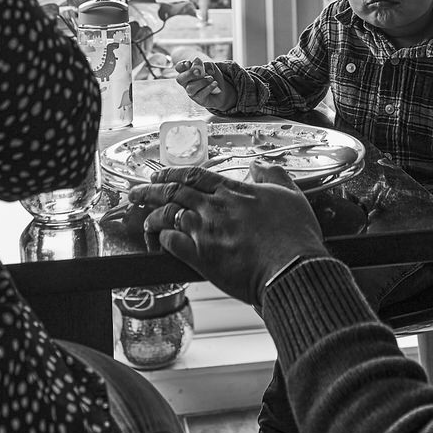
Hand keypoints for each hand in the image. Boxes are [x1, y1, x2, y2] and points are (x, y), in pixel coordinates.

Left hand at [132, 163, 326, 305]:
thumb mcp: (290, 194)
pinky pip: (171, 243)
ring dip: (152, 215)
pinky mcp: (201, 257)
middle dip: (151, 190)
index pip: (195, 176)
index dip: (173, 173)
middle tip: (138, 192)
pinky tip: (158, 241)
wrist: (292, 267)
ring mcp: (205, 232)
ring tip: (143, 218)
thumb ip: (273, 175)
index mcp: (233, 192)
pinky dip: (161, 240)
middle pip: (174, 191)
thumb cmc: (294, 234)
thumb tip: (260, 165)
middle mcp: (215, 208)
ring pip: (168, 215)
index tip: (161, 175)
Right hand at [175, 58, 234, 109]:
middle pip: (180, 79)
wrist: (222, 90)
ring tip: (211, 78)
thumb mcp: (211, 67)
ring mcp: (191, 92)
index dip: (181, 66)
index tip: (188, 63)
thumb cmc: (213, 76)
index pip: (179, 68)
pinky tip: (215, 83)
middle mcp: (187, 83)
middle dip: (189, 74)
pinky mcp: (198, 99)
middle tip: (199, 72)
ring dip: (202, 82)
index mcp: (187, 72)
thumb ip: (207, 65)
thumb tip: (203, 68)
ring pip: (190, 88)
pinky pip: (200, 94)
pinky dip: (209, 87)